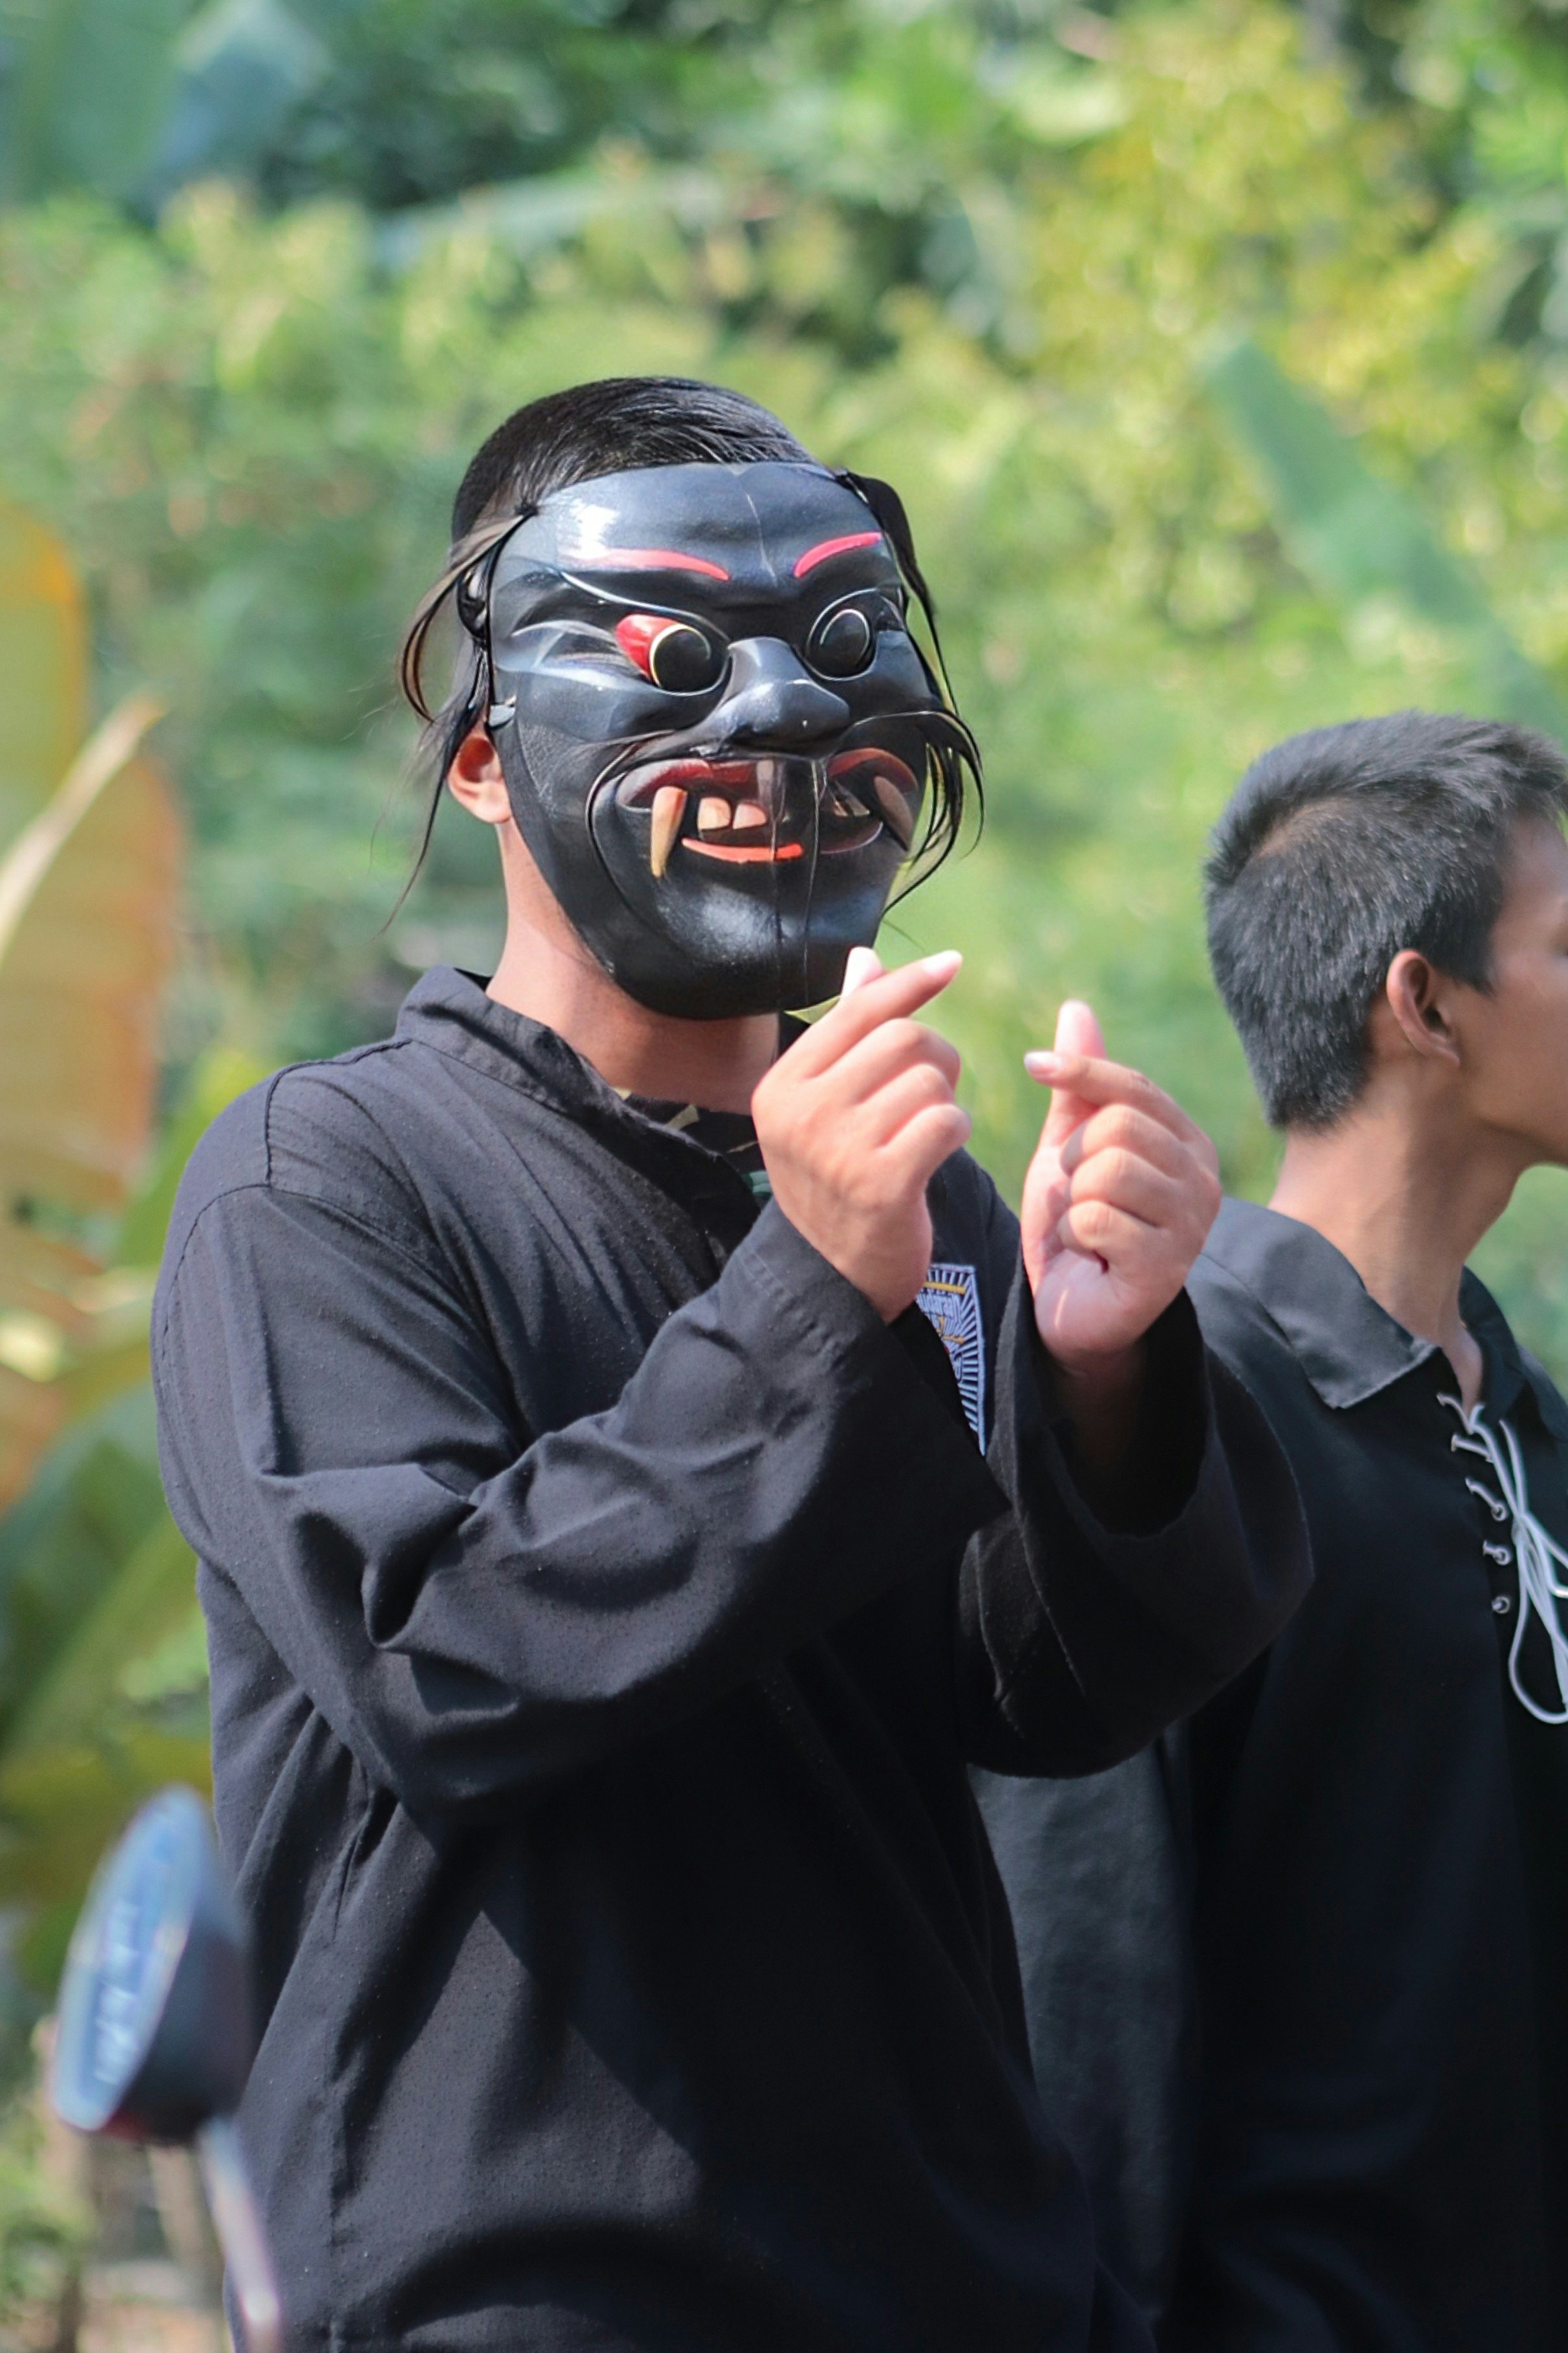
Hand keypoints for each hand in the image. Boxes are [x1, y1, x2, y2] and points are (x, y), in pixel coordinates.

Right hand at [753, 946, 970, 1320]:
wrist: (831, 1277)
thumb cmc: (834, 1181)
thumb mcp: (822, 1108)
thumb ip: (844, 1035)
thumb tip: (865, 959)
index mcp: (781, 1086)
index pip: (858, 1009)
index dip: (910, 982)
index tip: (953, 964)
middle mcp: (802, 1112)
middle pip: (903, 1038)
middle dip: (937, 1056)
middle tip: (936, 1088)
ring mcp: (838, 1149)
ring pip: (930, 1080)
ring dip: (947, 1099)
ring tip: (931, 1127)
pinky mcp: (881, 1184)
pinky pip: (946, 1121)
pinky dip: (957, 1130)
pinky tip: (941, 1151)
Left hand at [1021, 998, 1220, 1401]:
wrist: (1072, 1312)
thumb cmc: (1076, 1225)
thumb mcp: (1070, 1148)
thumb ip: (1079, 1087)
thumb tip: (1077, 1008)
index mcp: (1187, 1142)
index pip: (1135, 1086)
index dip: (1081, 1070)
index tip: (1032, 1065)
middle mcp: (1204, 1180)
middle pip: (1118, 1126)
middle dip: (1073, 1157)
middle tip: (1074, 1194)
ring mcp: (1192, 1226)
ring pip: (1107, 1170)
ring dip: (1072, 1199)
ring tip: (1082, 1225)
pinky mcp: (1166, 1267)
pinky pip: (1097, 1219)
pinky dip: (1073, 1235)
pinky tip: (1087, 1255)